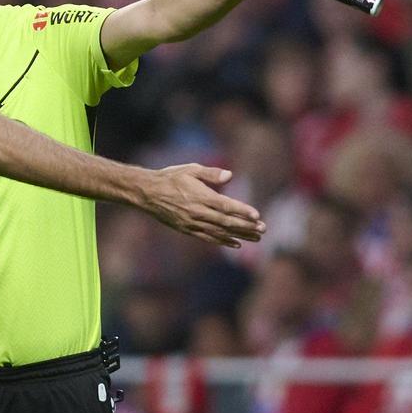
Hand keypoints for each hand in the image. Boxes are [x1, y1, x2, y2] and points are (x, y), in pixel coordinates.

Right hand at [141, 164, 264, 246]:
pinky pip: (208, 237)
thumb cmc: (171, 178)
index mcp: (200, 196)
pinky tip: (236, 243)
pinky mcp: (187, 229)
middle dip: (246, 226)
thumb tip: (229, 176)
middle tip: (263, 229)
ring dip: (240, 236)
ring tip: (256, 238)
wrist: (148, 193)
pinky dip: (223, 241)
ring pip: (220, 232)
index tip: (257, 215)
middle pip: (226, 222)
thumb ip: (211, 173)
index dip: (242, 211)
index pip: (226, 206)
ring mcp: (192, 223)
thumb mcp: (190, 169)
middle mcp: (198, 212)